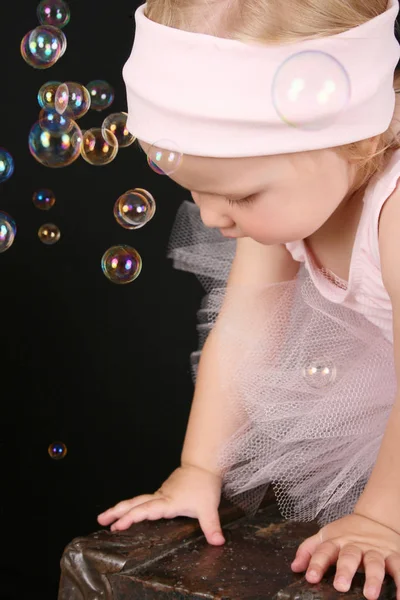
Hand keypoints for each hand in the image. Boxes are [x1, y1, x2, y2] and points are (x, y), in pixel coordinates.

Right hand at [97, 465, 224, 545]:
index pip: (146, 510)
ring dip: (121, 509)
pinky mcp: (162, 492)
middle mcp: (161, 497)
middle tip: (101, 520)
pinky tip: (129, 514)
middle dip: (117, 512)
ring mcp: (160, 494)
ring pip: (137, 501)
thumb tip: (218, 542)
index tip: (118, 525)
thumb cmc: (204, 484)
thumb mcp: (209, 508)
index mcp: (168, 502)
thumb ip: (212, 526)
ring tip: (106, 519)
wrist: (203, 465)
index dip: (132, 518)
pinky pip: (144, 501)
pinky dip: (132, 507)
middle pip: (134, 504)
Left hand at [291, 513, 399, 599]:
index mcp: (337, 541)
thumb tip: (294, 568)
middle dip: (345, 570)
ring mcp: (375, 550)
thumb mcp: (325, 536)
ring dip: (373, 578)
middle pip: (349, 556)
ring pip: (374, 562)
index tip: (310, 577)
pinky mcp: (393, 555)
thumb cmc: (346, 533)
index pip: (324, 551)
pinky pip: (399, 568)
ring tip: (370, 595)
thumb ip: (309, 550)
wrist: (375, 519)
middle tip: (341, 586)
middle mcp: (355, 545)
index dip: (315, 563)